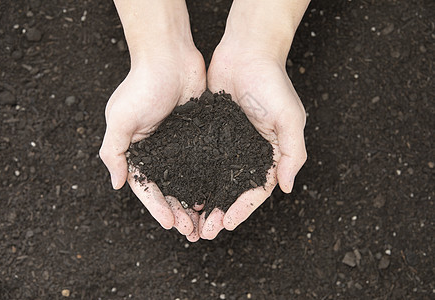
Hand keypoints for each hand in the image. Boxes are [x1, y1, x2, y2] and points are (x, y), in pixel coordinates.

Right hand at [99, 45, 205, 241]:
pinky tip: (216, 195)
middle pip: (168, 189)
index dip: (157, 207)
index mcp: (137, 151)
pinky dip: (208, 181)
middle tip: (191, 232)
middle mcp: (158, 151)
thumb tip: (117, 184)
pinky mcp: (198, 135)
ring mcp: (179, 145)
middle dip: (178, 211)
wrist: (169, 55)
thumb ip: (115, 152)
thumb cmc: (142, 84)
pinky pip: (204, 163)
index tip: (171, 224)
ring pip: (188, 180)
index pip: (146, 186)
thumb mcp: (120, 119)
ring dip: (193, 202)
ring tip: (204, 222)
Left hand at [202, 41, 306, 238]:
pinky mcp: (211, 132)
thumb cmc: (272, 82)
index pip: (257, 189)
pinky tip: (183, 189)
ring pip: (216, 179)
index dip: (243, 208)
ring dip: (206, 200)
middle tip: (205, 230)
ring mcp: (229, 143)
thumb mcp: (290, 118)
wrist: (247, 51)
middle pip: (234, 189)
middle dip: (221, 211)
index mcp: (270, 153)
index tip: (227, 224)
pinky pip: (202, 159)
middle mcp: (249, 152)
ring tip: (193, 218)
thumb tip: (288, 187)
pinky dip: (194, 176)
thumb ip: (292, 153)